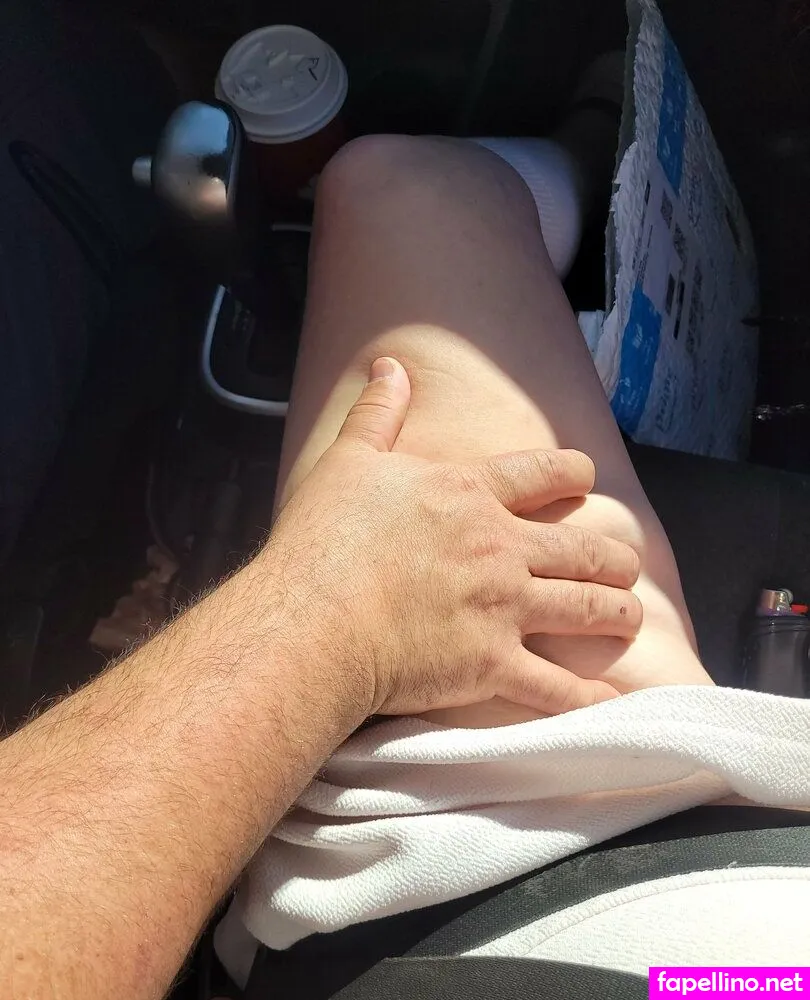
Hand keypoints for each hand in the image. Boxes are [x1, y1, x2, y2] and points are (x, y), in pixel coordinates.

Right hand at [268, 357, 641, 717]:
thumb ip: (376, 414)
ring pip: (585, 609)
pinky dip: (587, 698)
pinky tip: (610, 701)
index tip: (589, 476)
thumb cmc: (325, 542)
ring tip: (632, 616)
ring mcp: (503, 609)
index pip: (538, 474)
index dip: (571, 471)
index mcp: (468, 496)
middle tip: (629, 564)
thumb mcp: (346, 462)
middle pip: (580, 549)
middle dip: (614, 556)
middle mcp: (500, 549)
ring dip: (617, 612)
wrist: (315, 621)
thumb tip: (390, 367)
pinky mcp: (492, 666)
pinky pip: (555, 689)